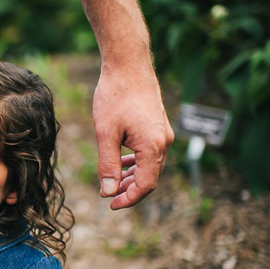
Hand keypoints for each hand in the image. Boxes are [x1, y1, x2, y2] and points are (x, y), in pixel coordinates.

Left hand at [92, 62, 173, 209]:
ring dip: (132, 177)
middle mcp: (164, 141)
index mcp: (153, 146)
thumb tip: (108, 191)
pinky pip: (150, 153)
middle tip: (107, 195)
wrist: (128, 64)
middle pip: (150, 178)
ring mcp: (164, 133)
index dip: (128, 199)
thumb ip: (108, 165)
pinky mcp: (158, 126)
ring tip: (111, 183)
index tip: (110, 204)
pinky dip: (136, 163)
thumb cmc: (115, 95)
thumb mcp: (105, 133)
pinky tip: (121, 163)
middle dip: (129, 190)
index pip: (145, 185)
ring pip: (150, 166)